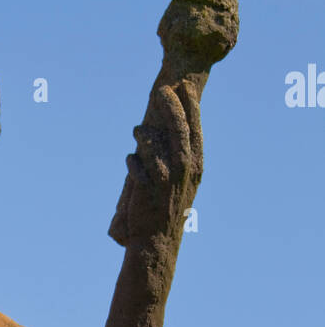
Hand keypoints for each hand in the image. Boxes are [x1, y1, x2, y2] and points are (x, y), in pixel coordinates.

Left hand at [120, 81, 202, 246]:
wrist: (157, 239)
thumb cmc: (167, 206)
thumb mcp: (180, 180)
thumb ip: (176, 155)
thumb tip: (161, 129)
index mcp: (196, 166)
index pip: (195, 130)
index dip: (190, 107)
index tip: (184, 86)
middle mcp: (185, 170)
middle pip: (179, 131)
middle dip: (170, 107)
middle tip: (161, 89)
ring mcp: (167, 180)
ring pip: (156, 145)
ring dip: (144, 134)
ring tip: (137, 129)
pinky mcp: (147, 189)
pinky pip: (137, 165)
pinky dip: (132, 160)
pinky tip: (131, 159)